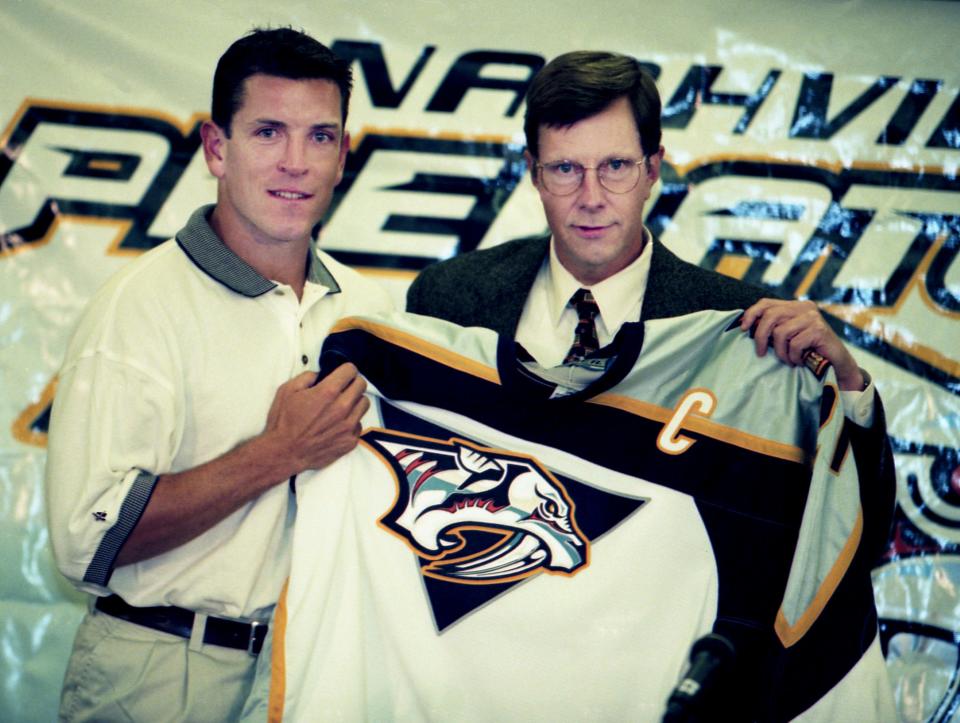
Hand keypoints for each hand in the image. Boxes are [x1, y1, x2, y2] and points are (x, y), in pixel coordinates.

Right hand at [264, 363, 369, 472]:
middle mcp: (342, 407)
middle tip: (344, 387)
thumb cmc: (283, 422)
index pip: (351, 370)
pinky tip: (338, 423)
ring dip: (355, 401)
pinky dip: (351, 421)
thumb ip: (307, 377)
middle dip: (353, 382)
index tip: (343, 373)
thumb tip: (319, 374)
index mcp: (327, 392)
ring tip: (342, 405)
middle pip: (361, 385)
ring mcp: (348, 426)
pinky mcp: (350, 441)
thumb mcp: (288, 390)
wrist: (284, 452)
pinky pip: (359, 424)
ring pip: (364, 404)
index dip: (346, 370)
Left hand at [740, 299, 864, 390]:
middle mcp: (804, 307)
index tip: (742, 328)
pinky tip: (799, 361)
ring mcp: (813, 317)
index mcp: (795, 306)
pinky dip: (793, 356)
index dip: (752, 313)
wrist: (836, 363)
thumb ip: (773, 328)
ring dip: (780, 351)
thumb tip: (746, 326)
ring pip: (781, 332)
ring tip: (787, 360)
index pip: (767, 303)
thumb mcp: (788, 336)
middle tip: (760, 353)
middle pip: (770, 316)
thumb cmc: (808, 351)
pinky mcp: (819, 330)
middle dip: (760, 336)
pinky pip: (794, 344)